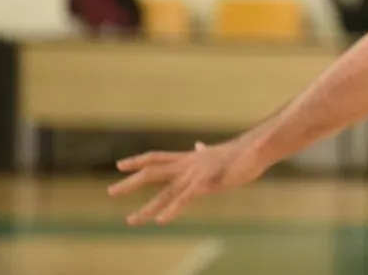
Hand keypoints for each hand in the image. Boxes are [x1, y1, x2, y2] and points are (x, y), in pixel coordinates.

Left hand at [107, 138, 268, 224]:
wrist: (256, 149)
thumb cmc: (241, 153)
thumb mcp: (216, 153)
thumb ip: (202, 153)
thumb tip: (197, 146)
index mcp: (189, 158)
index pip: (157, 157)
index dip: (138, 160)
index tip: (120, 164)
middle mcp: (188, 165)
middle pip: (152, 172)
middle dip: (130, 183)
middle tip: (111, 191)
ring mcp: (195, 175)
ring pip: (165, 192)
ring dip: (147, 208)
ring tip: (132, 221)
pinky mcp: (206, 184)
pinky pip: (184, 199)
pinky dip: (172, 210)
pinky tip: (161, 220)